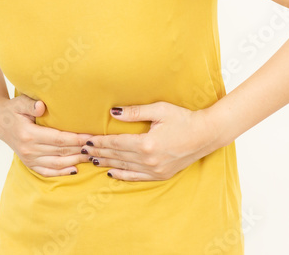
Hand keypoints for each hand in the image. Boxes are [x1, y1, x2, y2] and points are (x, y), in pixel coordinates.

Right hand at [0, 94, 93, 177]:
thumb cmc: (12, 109)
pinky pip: (47, 171)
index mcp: (29, 134)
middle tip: (97, 147)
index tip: (91, 137)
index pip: (59, 139)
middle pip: (61, 152)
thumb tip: (41, 106)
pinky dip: (61, 172)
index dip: (76, 139)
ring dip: (75, 161)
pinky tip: (74, 169)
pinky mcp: (29, 163)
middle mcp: (29, 149)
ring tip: (91, 157)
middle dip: (80, 150)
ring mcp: (28, 159)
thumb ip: (31, 104)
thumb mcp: (20, 102)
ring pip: (57, 163)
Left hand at [82, 101, 220, 181]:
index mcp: (146, 143)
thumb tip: (112, 112)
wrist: (206, 134)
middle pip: (117, 156)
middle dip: (99, 152)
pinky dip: (123, 175)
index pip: (116, 143)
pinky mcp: (162, 175)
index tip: (86, 140)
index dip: (100, 142)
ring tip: (92, 160)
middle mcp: (149, 160)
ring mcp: (156, 169)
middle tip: (83, 150)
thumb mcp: (159, 110)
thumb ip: (134, 112)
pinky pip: (137, 177)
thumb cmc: (183, 118)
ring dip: (107, 163)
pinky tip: (111, 173)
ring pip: (124, 167)